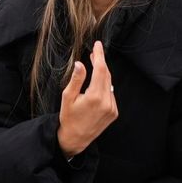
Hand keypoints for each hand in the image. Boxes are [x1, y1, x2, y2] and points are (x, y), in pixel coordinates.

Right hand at [57, 41, 117, 157]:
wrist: (76, 137)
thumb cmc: (69, 117)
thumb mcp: (67, 96)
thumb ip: (76, 79)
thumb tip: (80, 63)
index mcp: (94, 96)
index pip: (100, 69)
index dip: (99, 55)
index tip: (97, 45)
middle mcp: (106, 102)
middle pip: (106, 75)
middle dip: (101, 62)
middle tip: (94, 53)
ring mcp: (112, 108)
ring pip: (109, 84)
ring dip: (103, 74)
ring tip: (94, 67)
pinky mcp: (114, 112)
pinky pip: (111, 94)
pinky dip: (104, 87)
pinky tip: (96, 87)